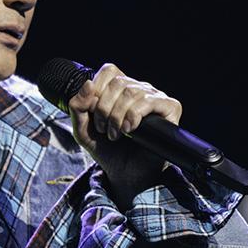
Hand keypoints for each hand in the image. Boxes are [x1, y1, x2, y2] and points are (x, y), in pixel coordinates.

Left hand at [67, 62, 182, 204]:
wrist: (125, 175)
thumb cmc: (108, 151)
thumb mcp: (83, 130)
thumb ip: (77, 107)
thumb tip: (88, 84)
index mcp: (121, 89)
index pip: (109, 71)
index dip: (97, 90)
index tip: (93, 114)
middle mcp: (140, 89)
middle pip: (118, 82)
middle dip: (104, 108)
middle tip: (104, 130)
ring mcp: (156, 98)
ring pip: (132, 91)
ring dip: (117, 116)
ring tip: (115, 135)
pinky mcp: (170, 108)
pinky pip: (149, 101)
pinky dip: (133, 116)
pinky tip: (129, 130)